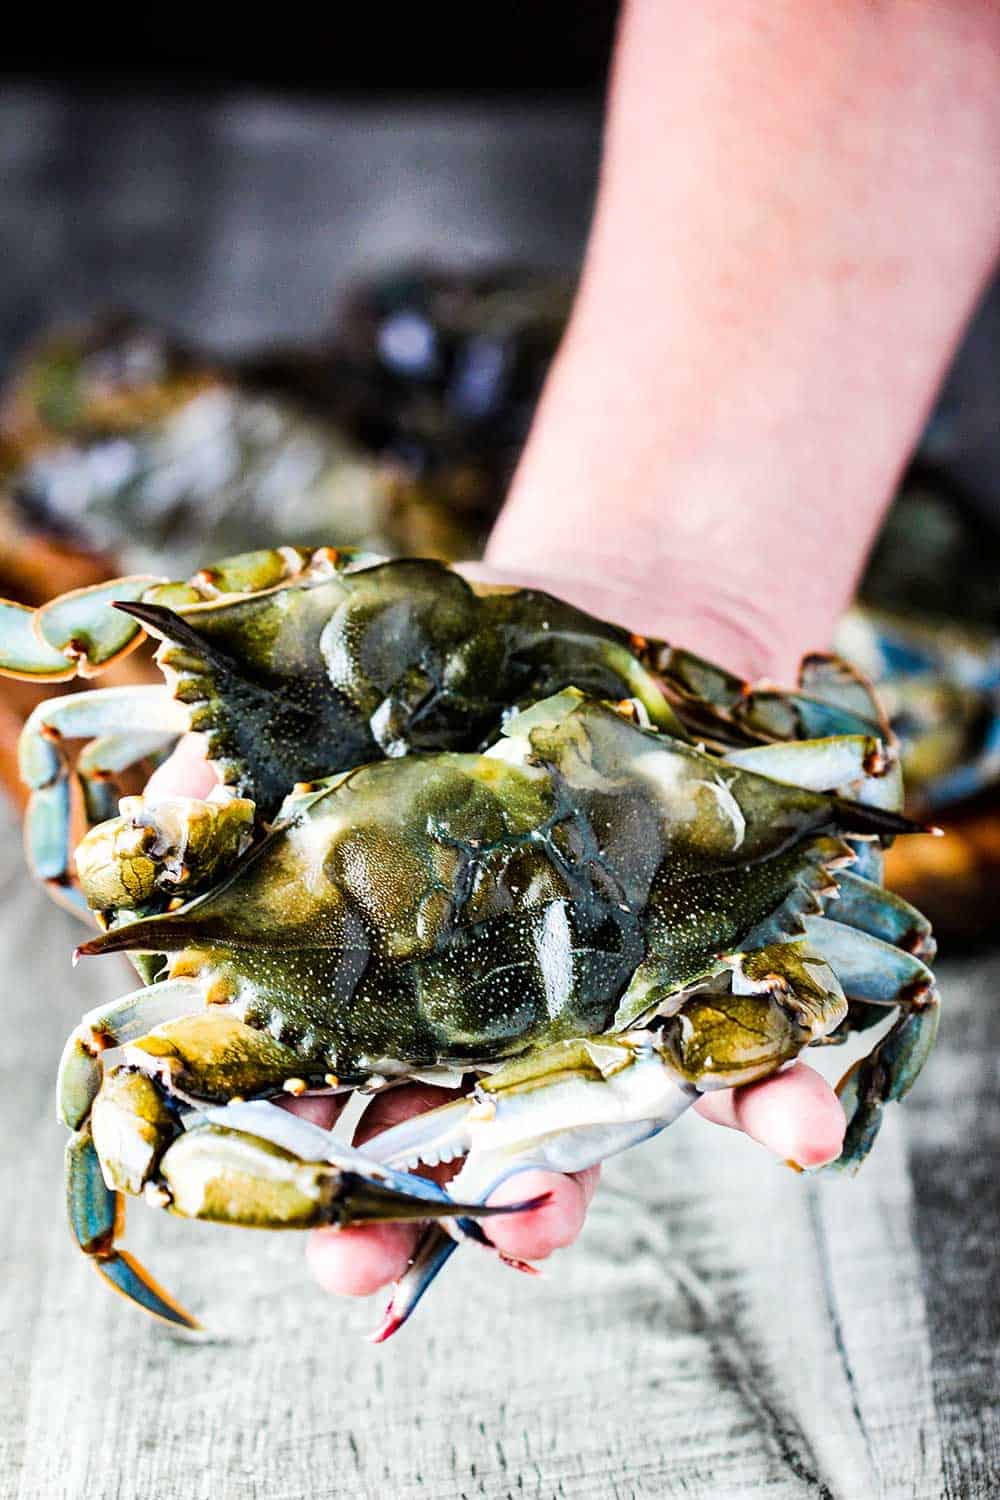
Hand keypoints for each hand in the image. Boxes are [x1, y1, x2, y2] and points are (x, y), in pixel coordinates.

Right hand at [142, 568, 847, 1302]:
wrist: (561, 630)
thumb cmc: (416, 678)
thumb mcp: (303, 713)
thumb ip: (218, 780)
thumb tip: (151, 838)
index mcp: (373, 982)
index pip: (336, 1109)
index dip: (331, 1181)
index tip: (332, 1236)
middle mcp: (476, 1020)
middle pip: (449, 1151)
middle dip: (432, 1216)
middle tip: (415, 1246)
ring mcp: (584, 1007)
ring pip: (578, 1129)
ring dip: (564, 1189)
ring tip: (542, 1216)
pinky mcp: (696, 974)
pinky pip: (745, 1050)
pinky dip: (777, 1096)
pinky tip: (799, 1124)